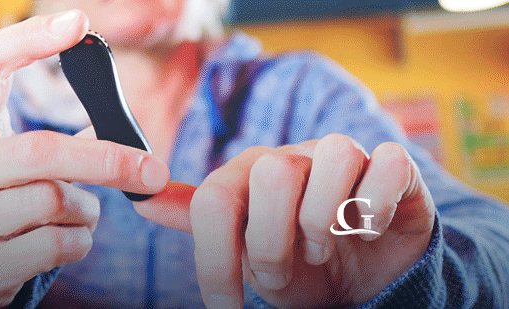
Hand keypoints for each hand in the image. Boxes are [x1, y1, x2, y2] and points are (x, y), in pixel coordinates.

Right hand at [0, 11, 169, 307]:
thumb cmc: (3, 200)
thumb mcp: (16, 162)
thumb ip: (59, 141)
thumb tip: (122, 130)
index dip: (28, 39)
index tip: (79, 23)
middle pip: (37, 150)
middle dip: (103, 159)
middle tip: (151, 169)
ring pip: (54, 203)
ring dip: (86, 208)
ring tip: (73, 211)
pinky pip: (58, 245)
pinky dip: (79, 240)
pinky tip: (63, 238)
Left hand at [135, 134, 434, 307]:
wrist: (360, 271)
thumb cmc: (295, 261)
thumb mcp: (241, 248)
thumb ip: (196, 220)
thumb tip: (141, 200)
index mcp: (248, 173)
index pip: (214, 200)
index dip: (215, 261)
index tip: (225, 306)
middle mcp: (293, 156)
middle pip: (273, 174)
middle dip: (273, 242)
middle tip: (279, 273)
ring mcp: (344, 157)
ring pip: (334, 157)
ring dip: (325, 221)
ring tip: (321, 250)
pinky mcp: (395, 167)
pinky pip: (387, 165)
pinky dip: (374, 208)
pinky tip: (366, 232)